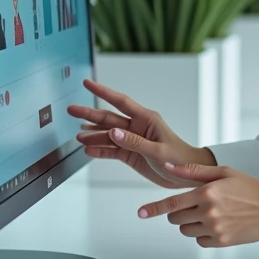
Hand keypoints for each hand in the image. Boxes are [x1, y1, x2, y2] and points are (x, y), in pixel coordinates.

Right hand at [67, 79, 216, 188]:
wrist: (186, 175)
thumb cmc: (179, 158)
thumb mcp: (158, 150)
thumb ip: (135, 142)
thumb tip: (114, 133)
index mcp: (146, 119)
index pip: (120, 101)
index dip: (103, 92)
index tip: (87, 83)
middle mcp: (137, 127)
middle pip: (109, 118)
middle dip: (90, 114)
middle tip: (71, 110)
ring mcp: (132, 140)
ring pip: (108, 135)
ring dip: (93, 135)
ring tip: (78, 136)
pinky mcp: (130, 154)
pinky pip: (112, 150)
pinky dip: (100, 150)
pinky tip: (89, 150)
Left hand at [137, 162, 258, 247]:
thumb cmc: (250, 186)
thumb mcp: (223, 172)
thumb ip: (193, 172)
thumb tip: (168, 167)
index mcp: (206, 193)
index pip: (172, 202)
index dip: (154, 208)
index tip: (141, 213)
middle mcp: (208, 212)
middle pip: (176, 218)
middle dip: (180, 211)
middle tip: (195, 204)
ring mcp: (215, 229)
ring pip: (186, 230)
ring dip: (190, 222)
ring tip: (209, 213)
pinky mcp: (221, 242)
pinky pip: (199, 240)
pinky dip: (203, 234)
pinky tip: (218, 223)